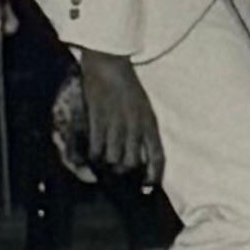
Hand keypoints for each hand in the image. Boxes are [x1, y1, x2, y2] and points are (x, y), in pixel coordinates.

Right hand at [76, 49, 164, 190]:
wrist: (109, 63)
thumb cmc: (127, 85)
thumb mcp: (144, 108)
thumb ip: (143, 130)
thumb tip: (141, 155)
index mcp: (149, 122)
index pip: (157, 156)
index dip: (153, 175)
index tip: (147, 186)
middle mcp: (135, 125)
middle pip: (132, 163)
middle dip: (124, 171)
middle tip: (116, 170)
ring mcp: (116, 123)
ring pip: (113, 158)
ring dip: (107, 163)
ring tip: (103, 161)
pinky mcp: (97, 119)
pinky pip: (96, 148)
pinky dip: (93, 155)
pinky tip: (92, 153)